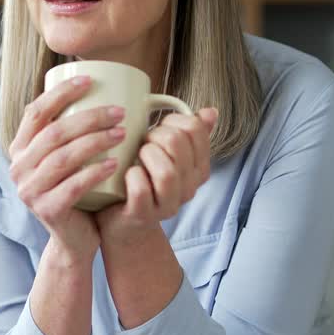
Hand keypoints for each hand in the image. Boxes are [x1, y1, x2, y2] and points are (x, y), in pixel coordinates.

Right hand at [8, 75, 127, 259]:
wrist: (75, 239)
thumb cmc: (76, 189)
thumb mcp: (66, 158)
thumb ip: (69, 132)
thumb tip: (101, 87)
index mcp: (20, 149)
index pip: (35, 112)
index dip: (61, 93)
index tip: (90, 80)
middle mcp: (18, 168)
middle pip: (54, 133)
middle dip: (89, 118)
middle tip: (119, 112)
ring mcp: (30, 191)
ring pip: (63, 158)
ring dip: (95, 141)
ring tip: (123, 133)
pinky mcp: (47, 210)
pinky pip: (73, 186)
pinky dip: (95, 172)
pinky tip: (114, 163)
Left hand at [96, 107, 218, 246]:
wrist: (123, 222)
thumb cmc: (143, 180)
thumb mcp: (167, 154)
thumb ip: (190, 134)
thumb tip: (210, 112)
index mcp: (199, 168)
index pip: (195, 129)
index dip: (173, 120)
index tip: (159, 127)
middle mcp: (189, 187)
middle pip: (178, 144)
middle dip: (156, 135)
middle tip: (143, 142)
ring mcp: (167, 204)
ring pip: (166, 171)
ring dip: (146, 155)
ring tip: (136, 156)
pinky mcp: (143, 215)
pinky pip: (141, 191)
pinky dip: (132, 177)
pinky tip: (128, 173)